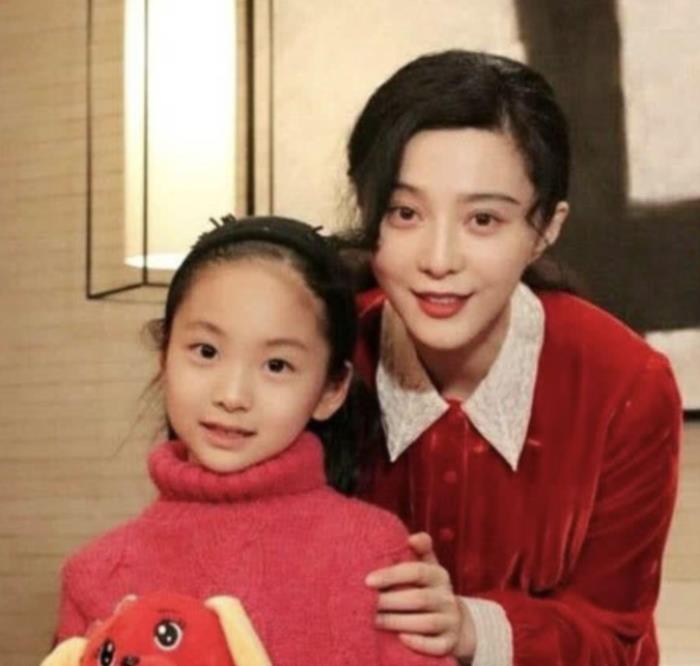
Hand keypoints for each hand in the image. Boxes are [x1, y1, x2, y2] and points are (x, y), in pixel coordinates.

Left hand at [366, 532, 475, 658]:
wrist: (453, 621)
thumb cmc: (428, 588)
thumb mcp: (428, 566)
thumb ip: (420, 549)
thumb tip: (412, 537)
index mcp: (439, 575)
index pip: (417, 571)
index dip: (392, 575)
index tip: (368, 580)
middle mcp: (447, 598)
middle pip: (419, 599)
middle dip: (390, 602)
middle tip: (366, 604)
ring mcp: (451, 621)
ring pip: (426, 623)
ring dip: (397, 622)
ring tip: (374, 621)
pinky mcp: (450, 643)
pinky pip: (436, 646)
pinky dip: (419, 643)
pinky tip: (399, 638)